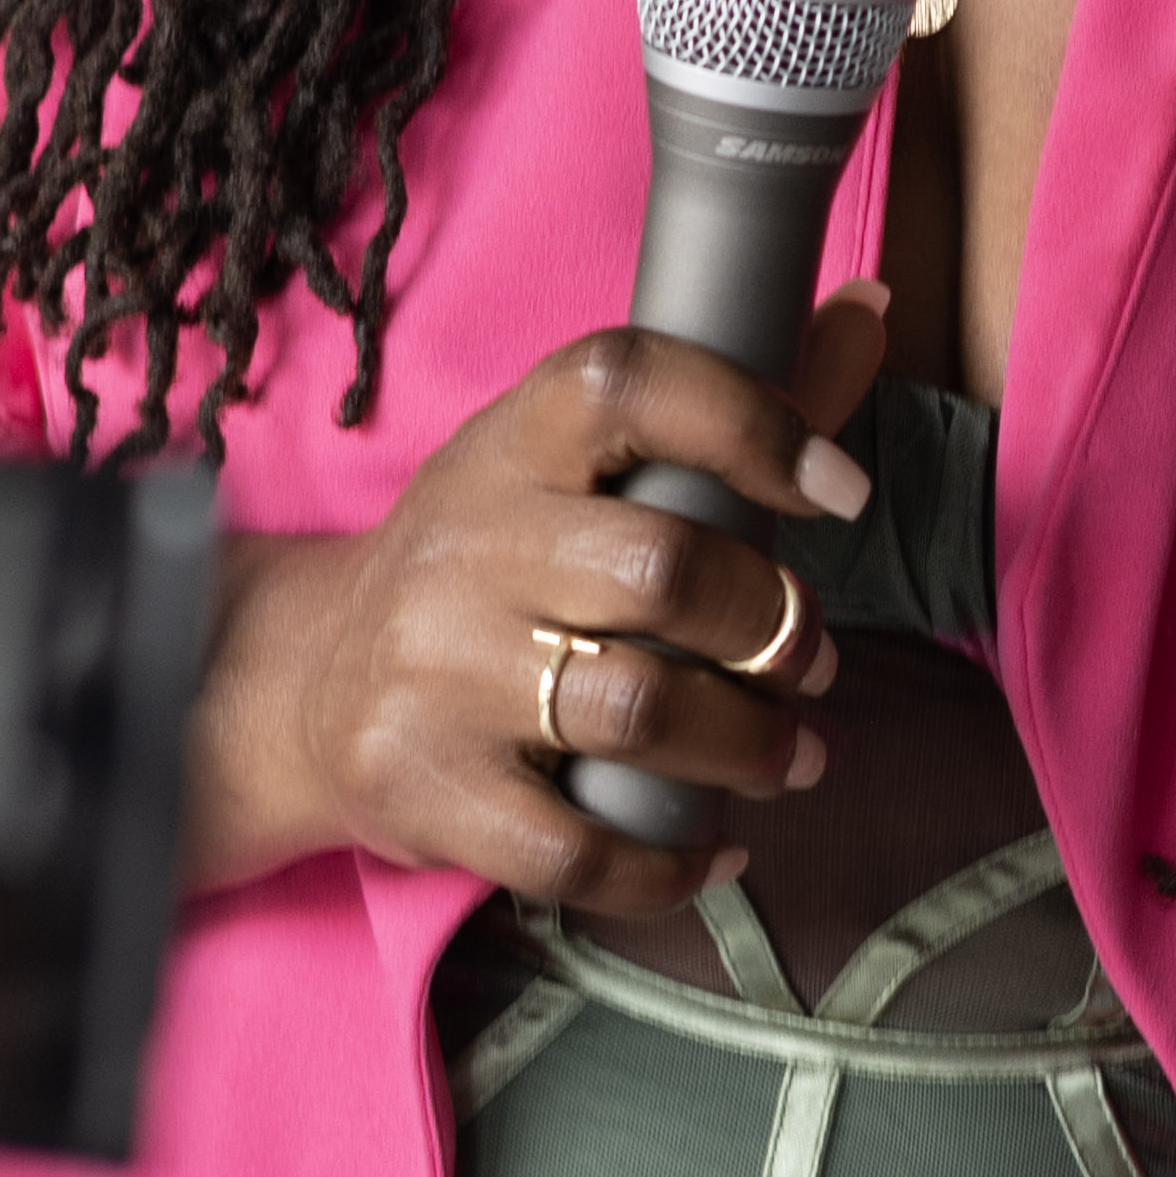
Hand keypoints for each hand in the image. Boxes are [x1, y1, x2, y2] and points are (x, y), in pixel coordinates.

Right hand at [178, 286, 888, 906]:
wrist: (306, 681)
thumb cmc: (488, 563)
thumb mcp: (573, 468)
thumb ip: (725, 408)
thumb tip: (869, 311)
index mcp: (511, 445)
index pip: (628, 383)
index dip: (751, 422)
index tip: (837, 488)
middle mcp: (464, 546)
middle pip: (663, 569)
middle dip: (775, 623)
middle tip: (809, 658)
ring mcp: (436, 673)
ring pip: (638, 710)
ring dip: (750, 745)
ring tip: (790, 755)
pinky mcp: (424, 788)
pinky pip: (576, 849)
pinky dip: (669, 865)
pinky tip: (711, 848)